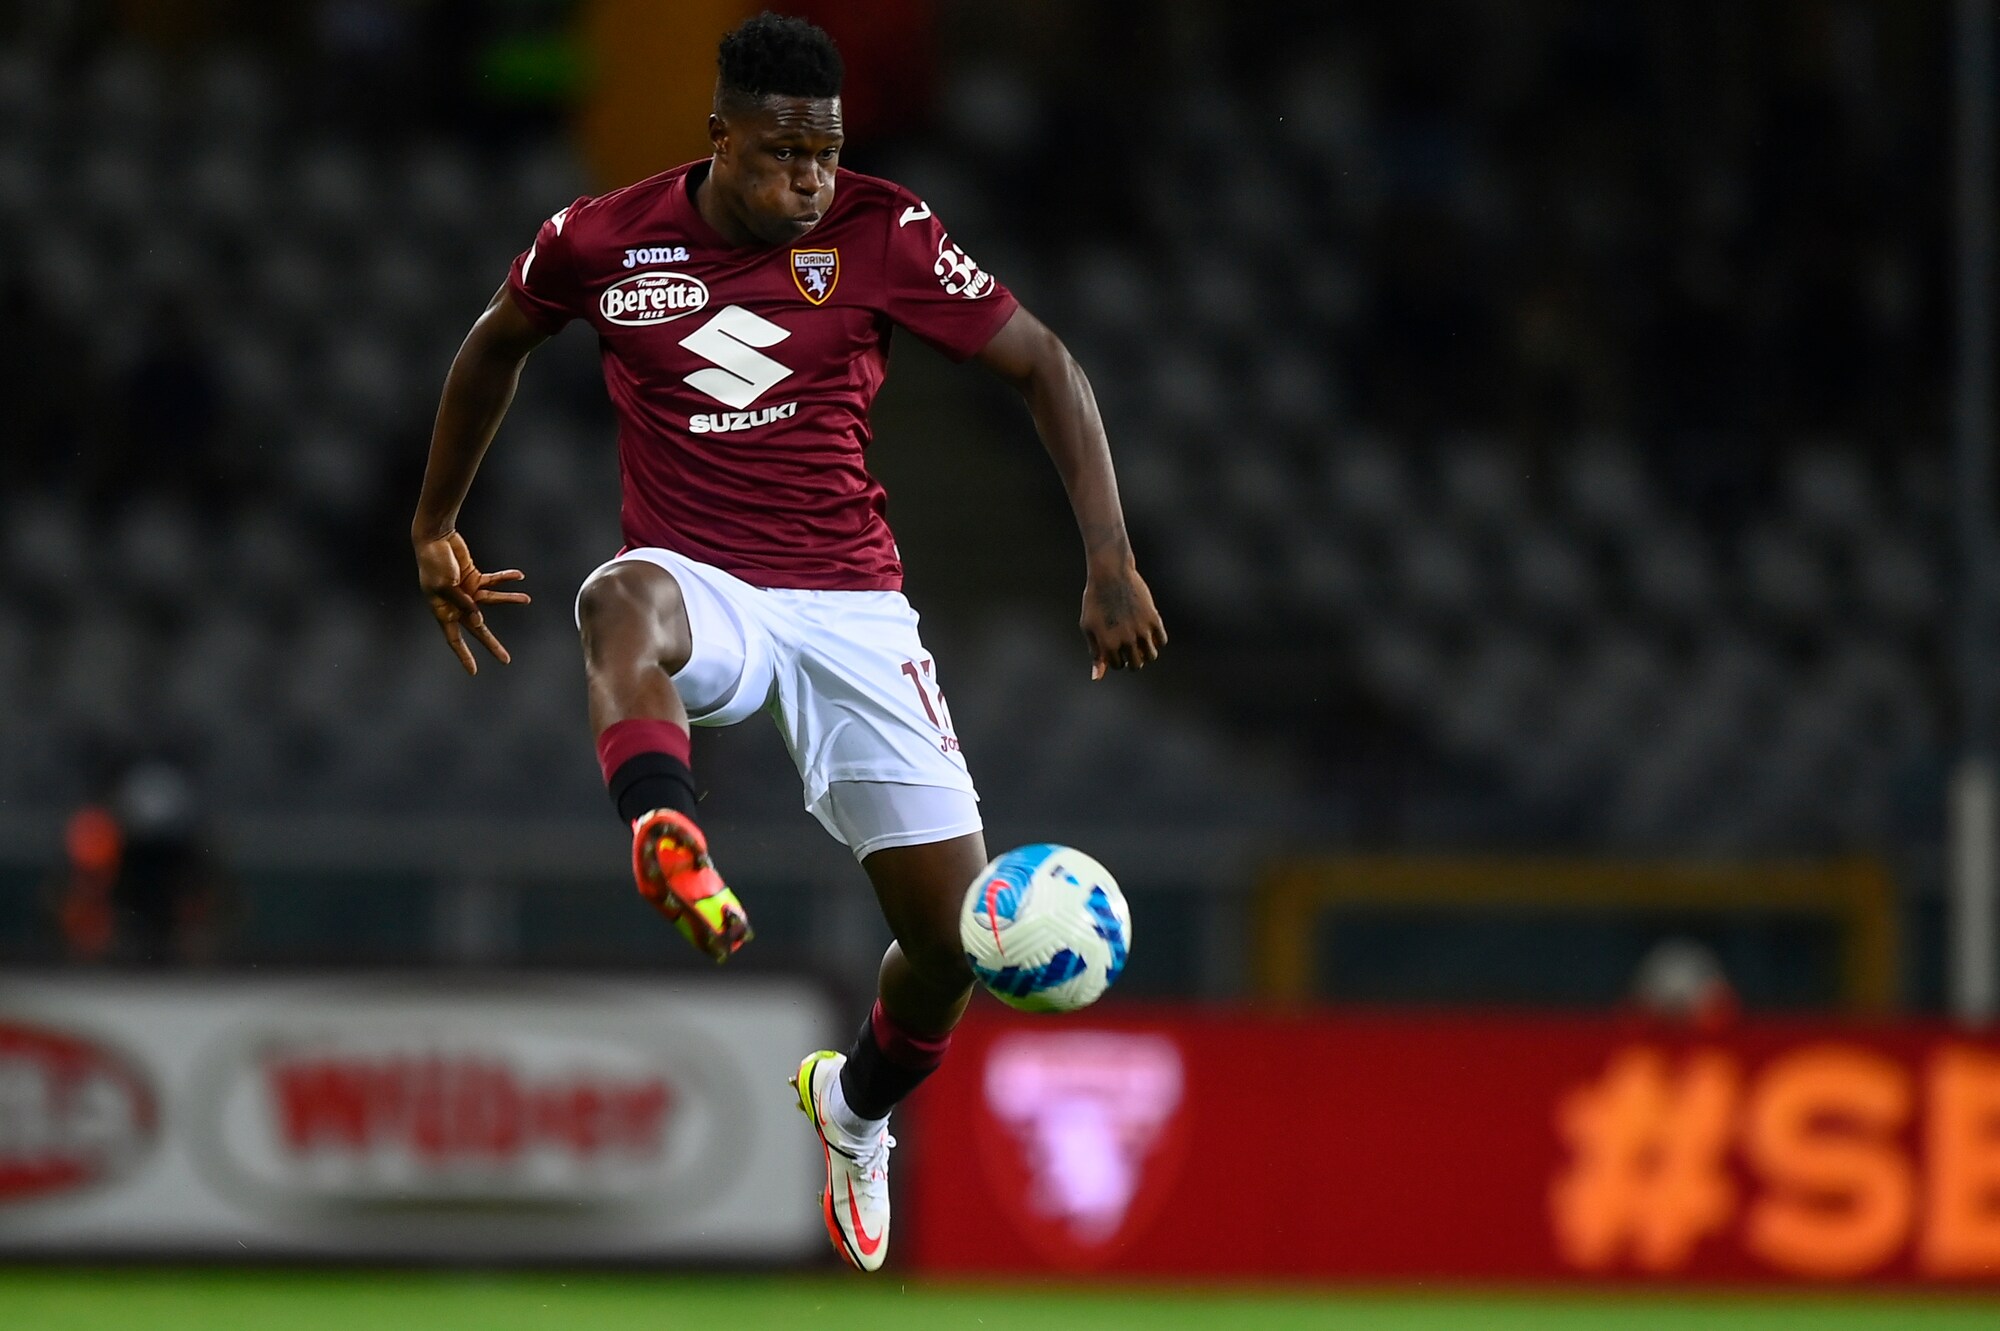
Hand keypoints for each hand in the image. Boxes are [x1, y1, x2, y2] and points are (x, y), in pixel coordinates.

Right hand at [414, 530, 529, 674]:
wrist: (435, 538)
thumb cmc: (434, 562)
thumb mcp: (446, 585)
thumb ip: (463, 602)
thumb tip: (478, 619)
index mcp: (442, 610)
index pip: (454, 639)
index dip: (464, 655)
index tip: (474, 671)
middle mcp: (456, 605)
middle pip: (477, 628)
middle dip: (491, 644)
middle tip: (506, 659)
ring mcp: (466, 592)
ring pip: (491, 601)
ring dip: (509, 599)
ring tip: (526, 600)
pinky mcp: (474, 577)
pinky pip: (493, 581)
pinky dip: (505, 578)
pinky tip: (519, 576)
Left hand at [1081, 564, 1165, 679]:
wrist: (1110, 574)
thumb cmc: (1095, 601)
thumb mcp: (1089, 627)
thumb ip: (1095, 653)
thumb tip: (1098, 677)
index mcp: (1108, 644)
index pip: (1118, 665)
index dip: (1115, 658)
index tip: (1114, 646)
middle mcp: (1126, 640)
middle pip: (1136, 665)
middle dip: (1131, 660)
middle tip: (1128, 648)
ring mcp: (1141, 630)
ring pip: (1151, 656)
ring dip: (1145, 652)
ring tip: (1139, 641)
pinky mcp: (1153, 618)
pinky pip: (1162, 640)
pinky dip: (1156, 640)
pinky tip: (1148, 631)